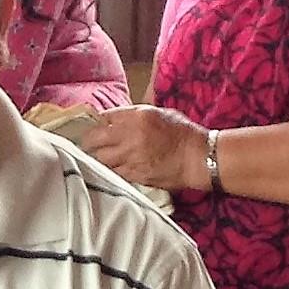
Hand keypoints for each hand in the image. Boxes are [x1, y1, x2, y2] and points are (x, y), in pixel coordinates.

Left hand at [82, 106, 212, 191]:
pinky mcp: (135, 175)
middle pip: (93, 139)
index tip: (93, 127)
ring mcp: (131, 157)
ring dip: (99, 157)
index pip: (102, 117)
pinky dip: (112, 170)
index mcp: (137, 116)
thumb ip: (134, 115)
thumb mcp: (159, 113)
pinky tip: (115, 167)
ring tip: (101, 156)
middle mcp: (130, 136)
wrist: (200, 158)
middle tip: (89, 144)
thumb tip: (114, 119)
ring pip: (100, 159)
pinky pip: (114, 172)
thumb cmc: (184, 133)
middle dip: (89, 142)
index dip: (95, 123)